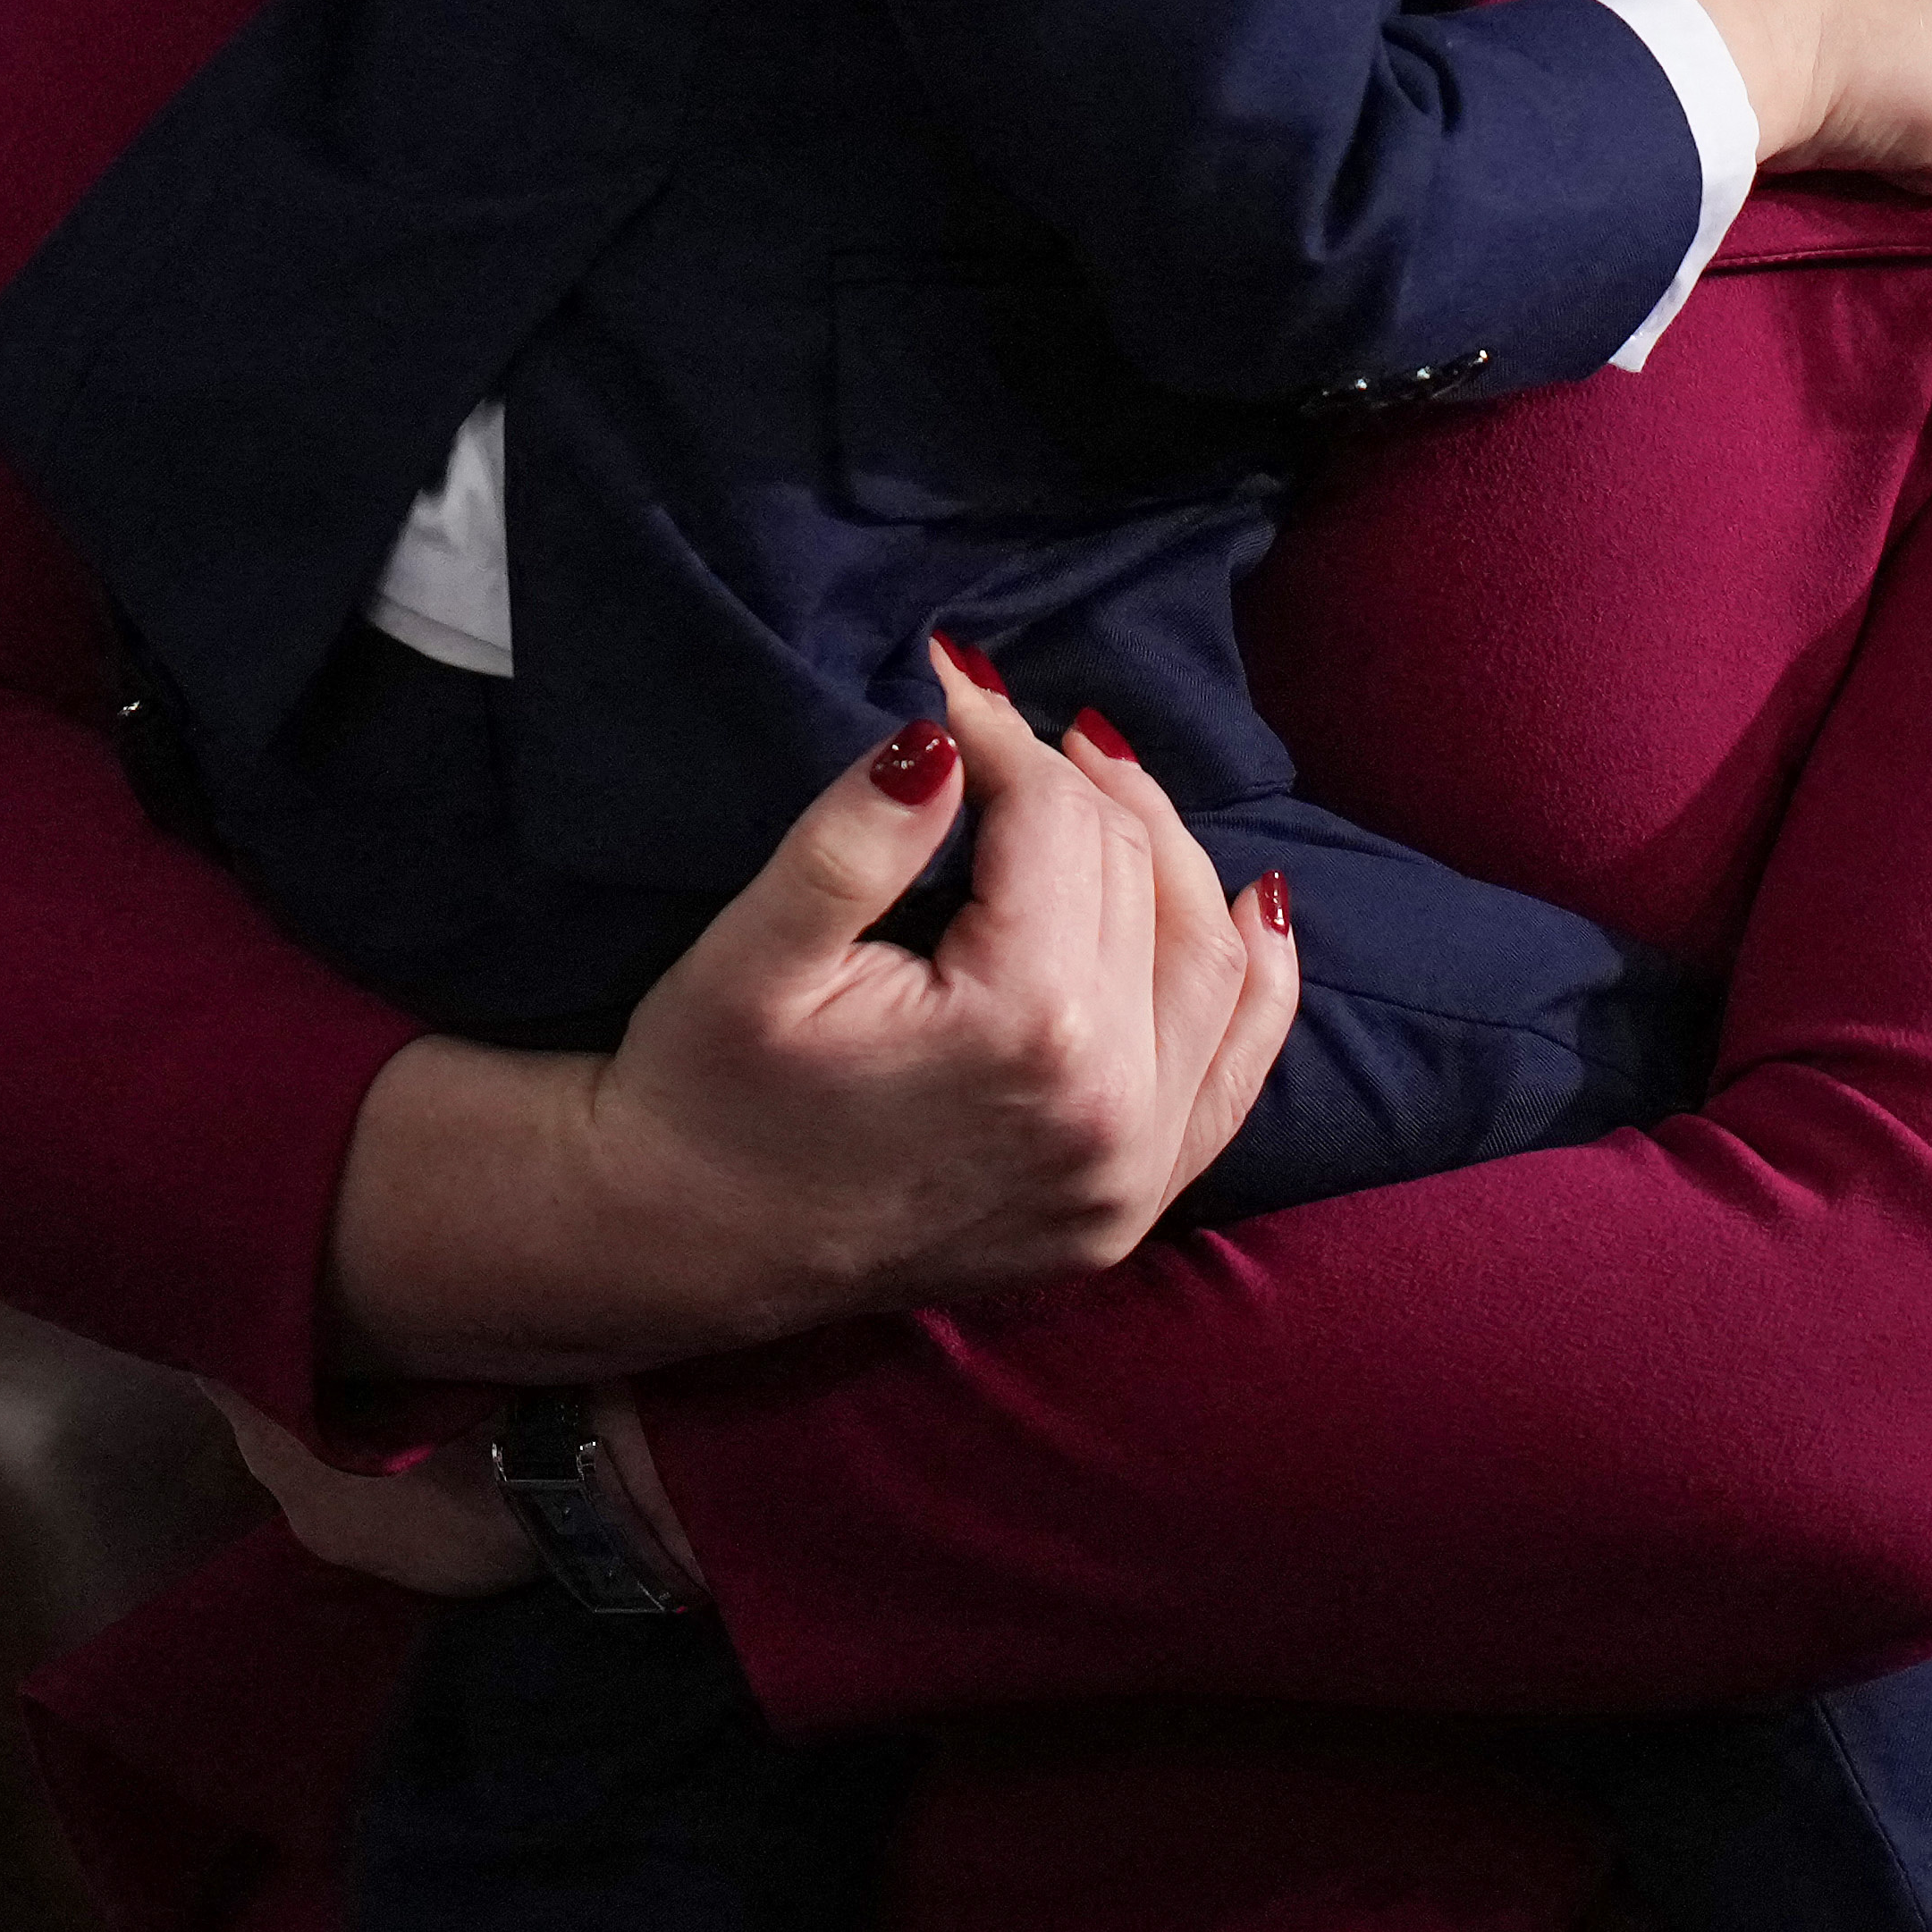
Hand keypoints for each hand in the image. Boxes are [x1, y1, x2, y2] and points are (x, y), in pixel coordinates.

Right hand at [323, 644, 1301, 1382]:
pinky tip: (1251, 904)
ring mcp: (1131, 1174)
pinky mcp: (1127, 1210)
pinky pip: (1236, 1074)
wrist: (678, 1248)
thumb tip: (947, 731)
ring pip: (1207, 957)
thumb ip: (860, 838)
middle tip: (999, 728)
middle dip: (1071, 783)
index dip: (1004, 734)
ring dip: (1167, 854)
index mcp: (1025, 1030)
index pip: (1059, 821)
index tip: (948, 683)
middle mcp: (1110, 1109)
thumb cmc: (699, 1092)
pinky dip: (1253, 981)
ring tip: (1100, 777)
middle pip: (1136, 877)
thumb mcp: (753, 953)